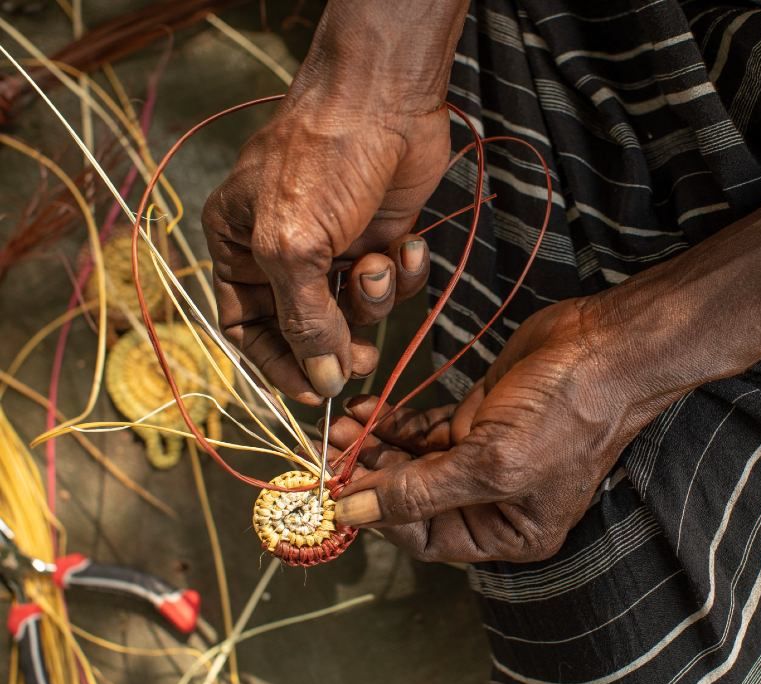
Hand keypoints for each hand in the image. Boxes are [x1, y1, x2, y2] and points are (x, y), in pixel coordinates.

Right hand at [202, 1, 465, 402]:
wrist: (383, 99)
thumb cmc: (319, 161)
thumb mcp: (293, 247)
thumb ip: (304, 321)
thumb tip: (321, 382)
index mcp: (237, 246)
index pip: (246, 327)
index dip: (279, 365)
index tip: (315, 393)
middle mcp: (283, 250)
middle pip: (306, 326)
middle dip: (337, 344)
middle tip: (363, 359)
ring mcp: (335, 244)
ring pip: (354, 308)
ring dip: (372, 300)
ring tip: (377, 265)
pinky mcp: (381, 235)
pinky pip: (392, 281)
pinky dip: (404, 273)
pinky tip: (409, 246)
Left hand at [327, 298, 664, 562]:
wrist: (605, 345)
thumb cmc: (568, 414)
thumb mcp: (493, 464)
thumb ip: (420, 492)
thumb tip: (353, 515)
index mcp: (509, 531)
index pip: (427, 539)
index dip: (382, 519)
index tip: (340, 491)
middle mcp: (494, 499)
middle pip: (415, 500)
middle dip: (371, 475)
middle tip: (329, 449)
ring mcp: (483, 454)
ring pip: (414, 460)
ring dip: (375, 445)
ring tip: (339, 425)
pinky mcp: (477, 414)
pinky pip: (424, 428)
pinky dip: (394, 421)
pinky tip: (365, 409)